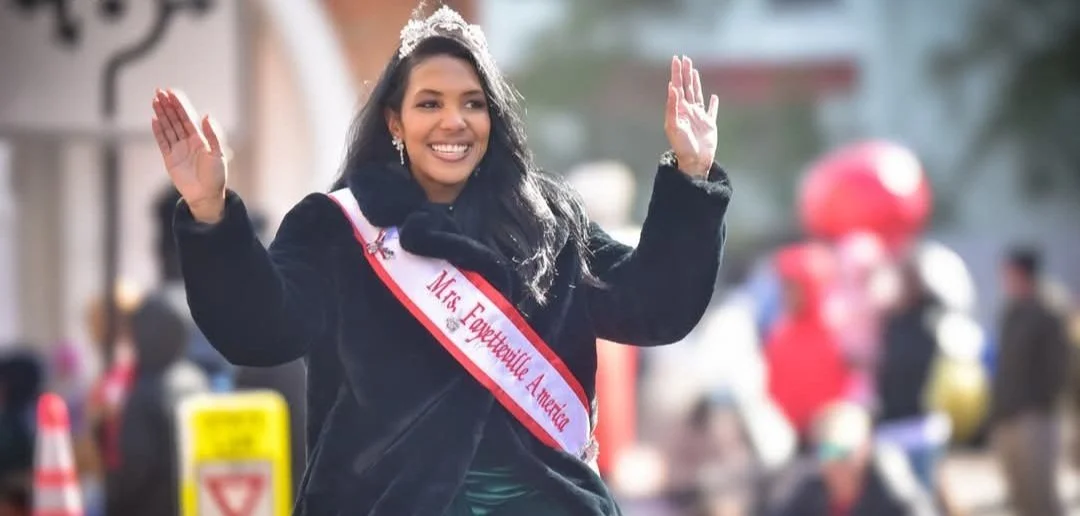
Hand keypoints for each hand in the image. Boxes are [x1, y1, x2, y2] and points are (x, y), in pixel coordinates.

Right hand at [151, 88, 227, 222]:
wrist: (206, 196)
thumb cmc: (216, 177)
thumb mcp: (218, 154)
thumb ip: (212, 135)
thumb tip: (206, 116)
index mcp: (201, 139)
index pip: (187, 117)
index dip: (180, 105)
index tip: (172, 92)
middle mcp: (188, 142)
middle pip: (175, 119)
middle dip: (168, 105)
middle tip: (159, 91)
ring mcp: (178, 149)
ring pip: (168, 127)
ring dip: (161, 114)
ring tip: (154, 100)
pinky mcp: (169, 159)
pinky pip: (162, 141)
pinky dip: (157, 131)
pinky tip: (153, 119)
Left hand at [664, 56, 718, 177]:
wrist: (694, 161)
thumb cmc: (681, 145)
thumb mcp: (674, 125)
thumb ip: (672, 106)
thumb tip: (672, 88)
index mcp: (678, 110)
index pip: (677, 86)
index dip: (677, 73)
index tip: (676, 59)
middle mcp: (688, 111)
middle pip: (687, 87)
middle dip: (685, 73)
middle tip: (684, 58)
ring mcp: (699, 117)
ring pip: (697, 94)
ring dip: (696, 82)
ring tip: (694, 71)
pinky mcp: (709, 125)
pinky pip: (712, 111)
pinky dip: (713, 104)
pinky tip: (713, 97)